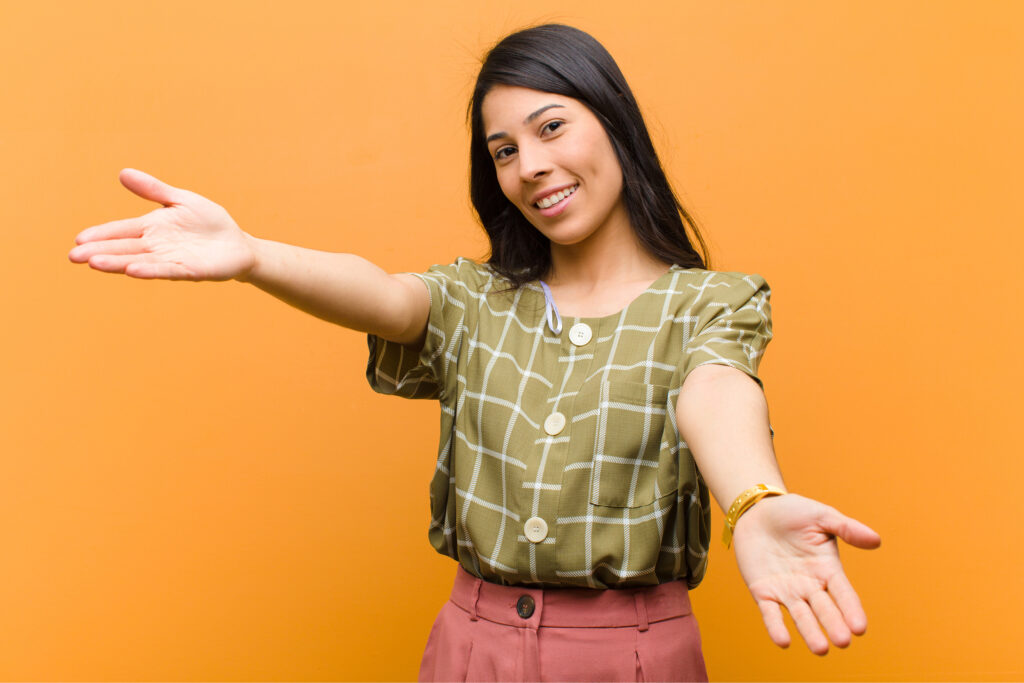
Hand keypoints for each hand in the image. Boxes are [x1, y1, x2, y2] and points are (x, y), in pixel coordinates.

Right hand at [69, 169, 255, 280]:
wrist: (237, 244)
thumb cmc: (209, 222)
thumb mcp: (180, 200)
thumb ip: (153, 190)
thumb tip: (122, 173)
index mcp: (151, 228)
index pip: (121, 230)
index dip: (101, 235)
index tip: (79, 239)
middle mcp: (157, 246)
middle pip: (123, 248)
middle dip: (100, 252)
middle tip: (74, 257)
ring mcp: (171, 259)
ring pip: (139, 261)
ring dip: (118, 263)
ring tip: (95, 264)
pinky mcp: (190, 270)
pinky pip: (167, 270)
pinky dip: (151, 270)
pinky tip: (133, 270)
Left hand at [731, 493, 880, 654]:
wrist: (757, 509)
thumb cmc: (793, 512)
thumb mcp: (821, 516)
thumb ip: (847, 528)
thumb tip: (876, 540)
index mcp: (828, 569)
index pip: (843, 593)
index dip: (851, 610)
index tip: (860, 628)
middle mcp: (810, 585)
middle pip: (824, 609)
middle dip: (833, 624)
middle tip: (842, 642)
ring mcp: (786, 590)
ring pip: (800, 615)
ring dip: (809, 631)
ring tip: (820, 649)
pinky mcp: (763, 591)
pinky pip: (770, 612)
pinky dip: (775, 626)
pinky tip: (782, 641)